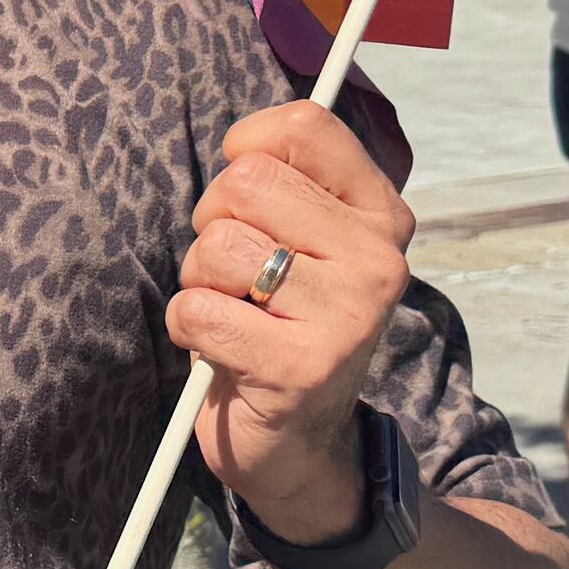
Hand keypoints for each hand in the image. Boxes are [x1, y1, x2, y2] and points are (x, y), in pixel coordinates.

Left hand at [175, 100, 413, 550]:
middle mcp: (378, 258)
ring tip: (234, 314)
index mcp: (380, 213)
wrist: (298, 443)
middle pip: (246, 182)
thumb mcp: (299, 243)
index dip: (246, 150)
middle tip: (237, 275)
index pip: (303, 126)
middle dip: (213, 225)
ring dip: (200, 281)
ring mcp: (347, 314)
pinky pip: (199, 309)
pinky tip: (220, 351)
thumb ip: (284, 183)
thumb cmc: (278, 322)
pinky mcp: (301, 366)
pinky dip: (189, 327)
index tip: (245, 198)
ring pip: (218, 246)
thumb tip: (244, 140)